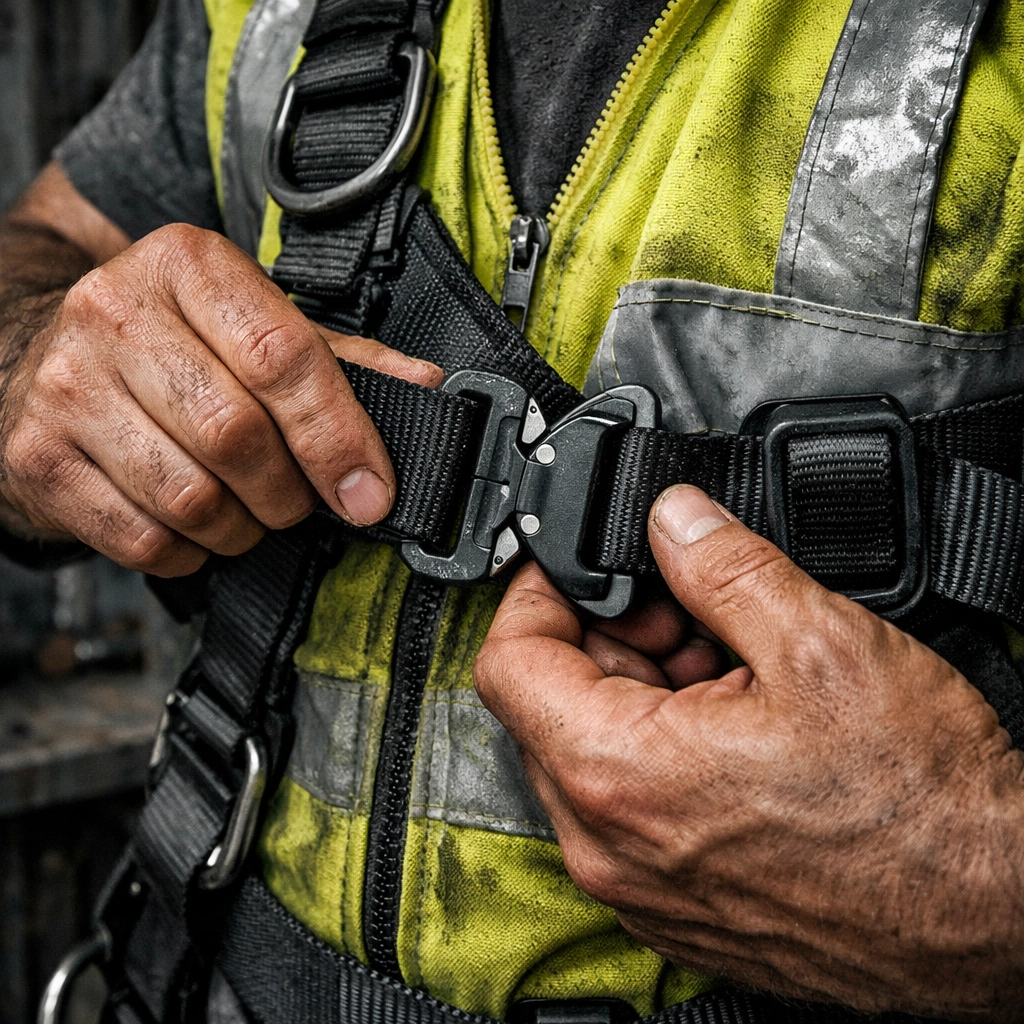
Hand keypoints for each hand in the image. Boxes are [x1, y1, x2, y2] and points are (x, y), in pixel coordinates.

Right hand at [0, 224, 439, 574]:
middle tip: (301, 500)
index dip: (337, 437)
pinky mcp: (38, 458)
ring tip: (249, 509)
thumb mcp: (256, 327)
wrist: (38, 357)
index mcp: (186, 265)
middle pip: (237, 435)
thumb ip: (340, 361)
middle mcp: (114, 313)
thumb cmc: (173, 345)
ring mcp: (65, 386)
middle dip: (291, 493)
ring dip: (243, 527)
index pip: (281, 356)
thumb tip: (427, 389)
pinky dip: (191, 551)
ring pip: (191, 498)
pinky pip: (143, 539)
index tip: (370, 491)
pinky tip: (196, 525)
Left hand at [475, 485, 1023, 1020]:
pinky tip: (734, 725)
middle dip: (607, 641)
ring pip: (591, 756)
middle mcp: (608, 846)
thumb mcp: (818, 642)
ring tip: (727, 667)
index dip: (538, 594)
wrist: (995, 915)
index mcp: (617, 775)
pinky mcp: (674, 904)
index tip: (579, 568)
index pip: (508, 663)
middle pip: (549, 707)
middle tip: (682, 613)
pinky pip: (628, 808)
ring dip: (641, 694)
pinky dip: (660, 752)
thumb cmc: (922, 807)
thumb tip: (672, 519)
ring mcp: (638, 885)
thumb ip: (720, 565)